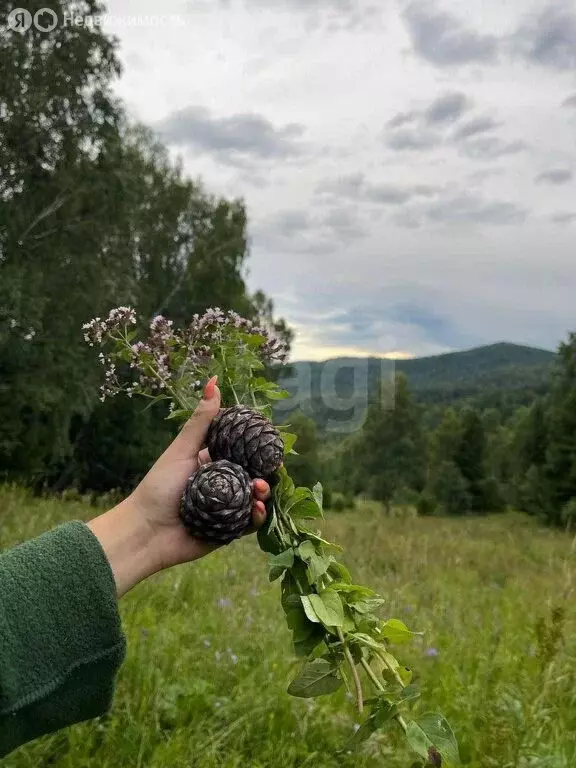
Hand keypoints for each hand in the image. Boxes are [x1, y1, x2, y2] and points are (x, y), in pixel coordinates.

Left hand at [87, 376, 269, 596]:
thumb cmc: (159, 486)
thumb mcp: (182, 449)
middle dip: (267, 472)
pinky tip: (257, 509)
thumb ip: (202, 420)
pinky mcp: (230, 530)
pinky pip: (251, 522)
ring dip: (265, 493)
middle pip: (256, 474)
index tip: (272, 444)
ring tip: (259, 490)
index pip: (244, 452)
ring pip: (257, 498)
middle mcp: (224, 484)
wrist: (146, 531)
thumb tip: (213, 381)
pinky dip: (258, 516)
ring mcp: (229, 507)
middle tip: (272, 470)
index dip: (260, 448)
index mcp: (215, 462)